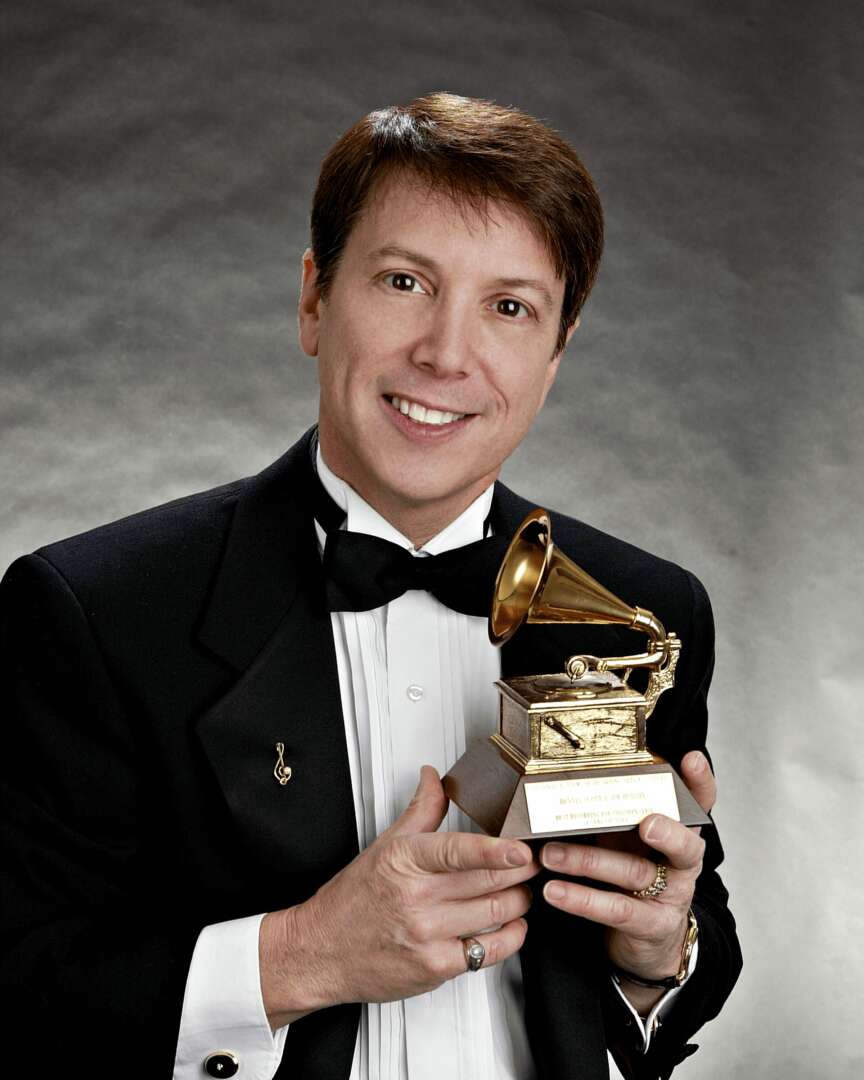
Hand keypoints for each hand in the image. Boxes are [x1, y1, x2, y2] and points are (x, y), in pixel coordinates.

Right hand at [260, 766, 537, 1026]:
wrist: (321, 950)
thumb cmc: (354, 899)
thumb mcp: (385, 845)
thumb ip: (421, 810)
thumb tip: (434, 776)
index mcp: (406, 860)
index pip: (456, 851)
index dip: (494, 850)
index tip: (519, 848)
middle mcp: (417, 898)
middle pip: (487, 881)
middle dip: (521, 871)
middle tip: (533, 861)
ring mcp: (427, 935)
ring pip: (495, 913)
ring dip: (519, 900)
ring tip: (520, 889)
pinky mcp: (436, 967)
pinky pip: (489, 952)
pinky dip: (511, 937)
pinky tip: (513, 925)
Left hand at [539, 752, 714, 998]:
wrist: (650, 937)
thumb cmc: (634, 872)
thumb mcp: (630, 837)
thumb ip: (616, 810)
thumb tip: (567, 779)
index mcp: (679, 830)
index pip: (699, 802)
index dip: (701, 781)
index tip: (691, 759)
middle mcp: (683, 861)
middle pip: (684, 845)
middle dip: (666, 832)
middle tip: (645, 823)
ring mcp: (671, 895)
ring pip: (634, 873)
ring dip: (587, 862)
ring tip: (550, 854)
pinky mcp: (651, 925)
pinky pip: (616, 910)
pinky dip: (582, 900)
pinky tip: (554, 891)